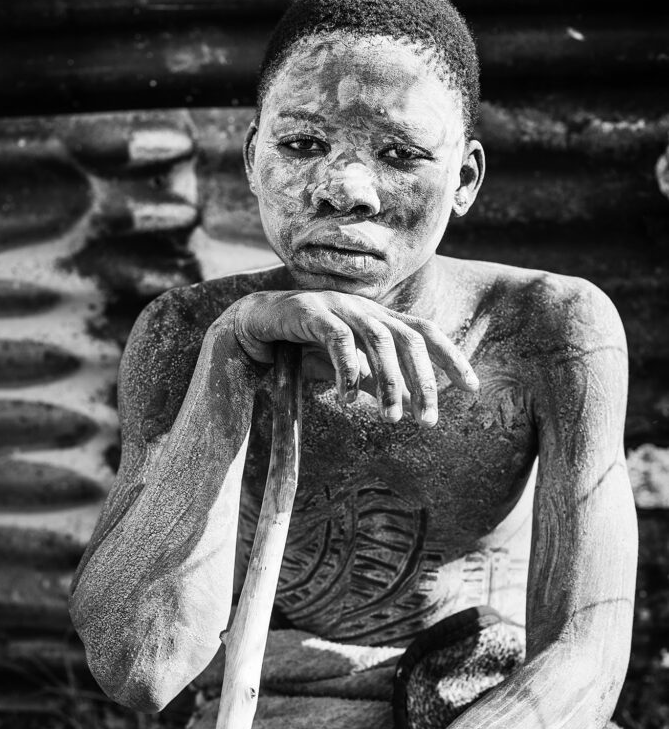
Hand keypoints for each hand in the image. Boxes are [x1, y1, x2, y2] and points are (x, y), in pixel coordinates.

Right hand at [230, 290, 478, 426]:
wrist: (256, 326)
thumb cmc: (306, 348)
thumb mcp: (351, 367)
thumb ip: (378, 380)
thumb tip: (411, 404)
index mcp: (380, 319)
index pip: (427, 333)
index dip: (452, 358)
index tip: (472, 389)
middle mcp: (366, 309)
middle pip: (409, 338)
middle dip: (424, 382)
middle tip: (428, 422)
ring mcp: (339, 306)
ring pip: (378, 339)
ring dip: (389, 383)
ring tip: (390, 420)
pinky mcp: (310, 311)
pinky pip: (337, 339)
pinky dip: (346, 370)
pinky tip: (344, 400)